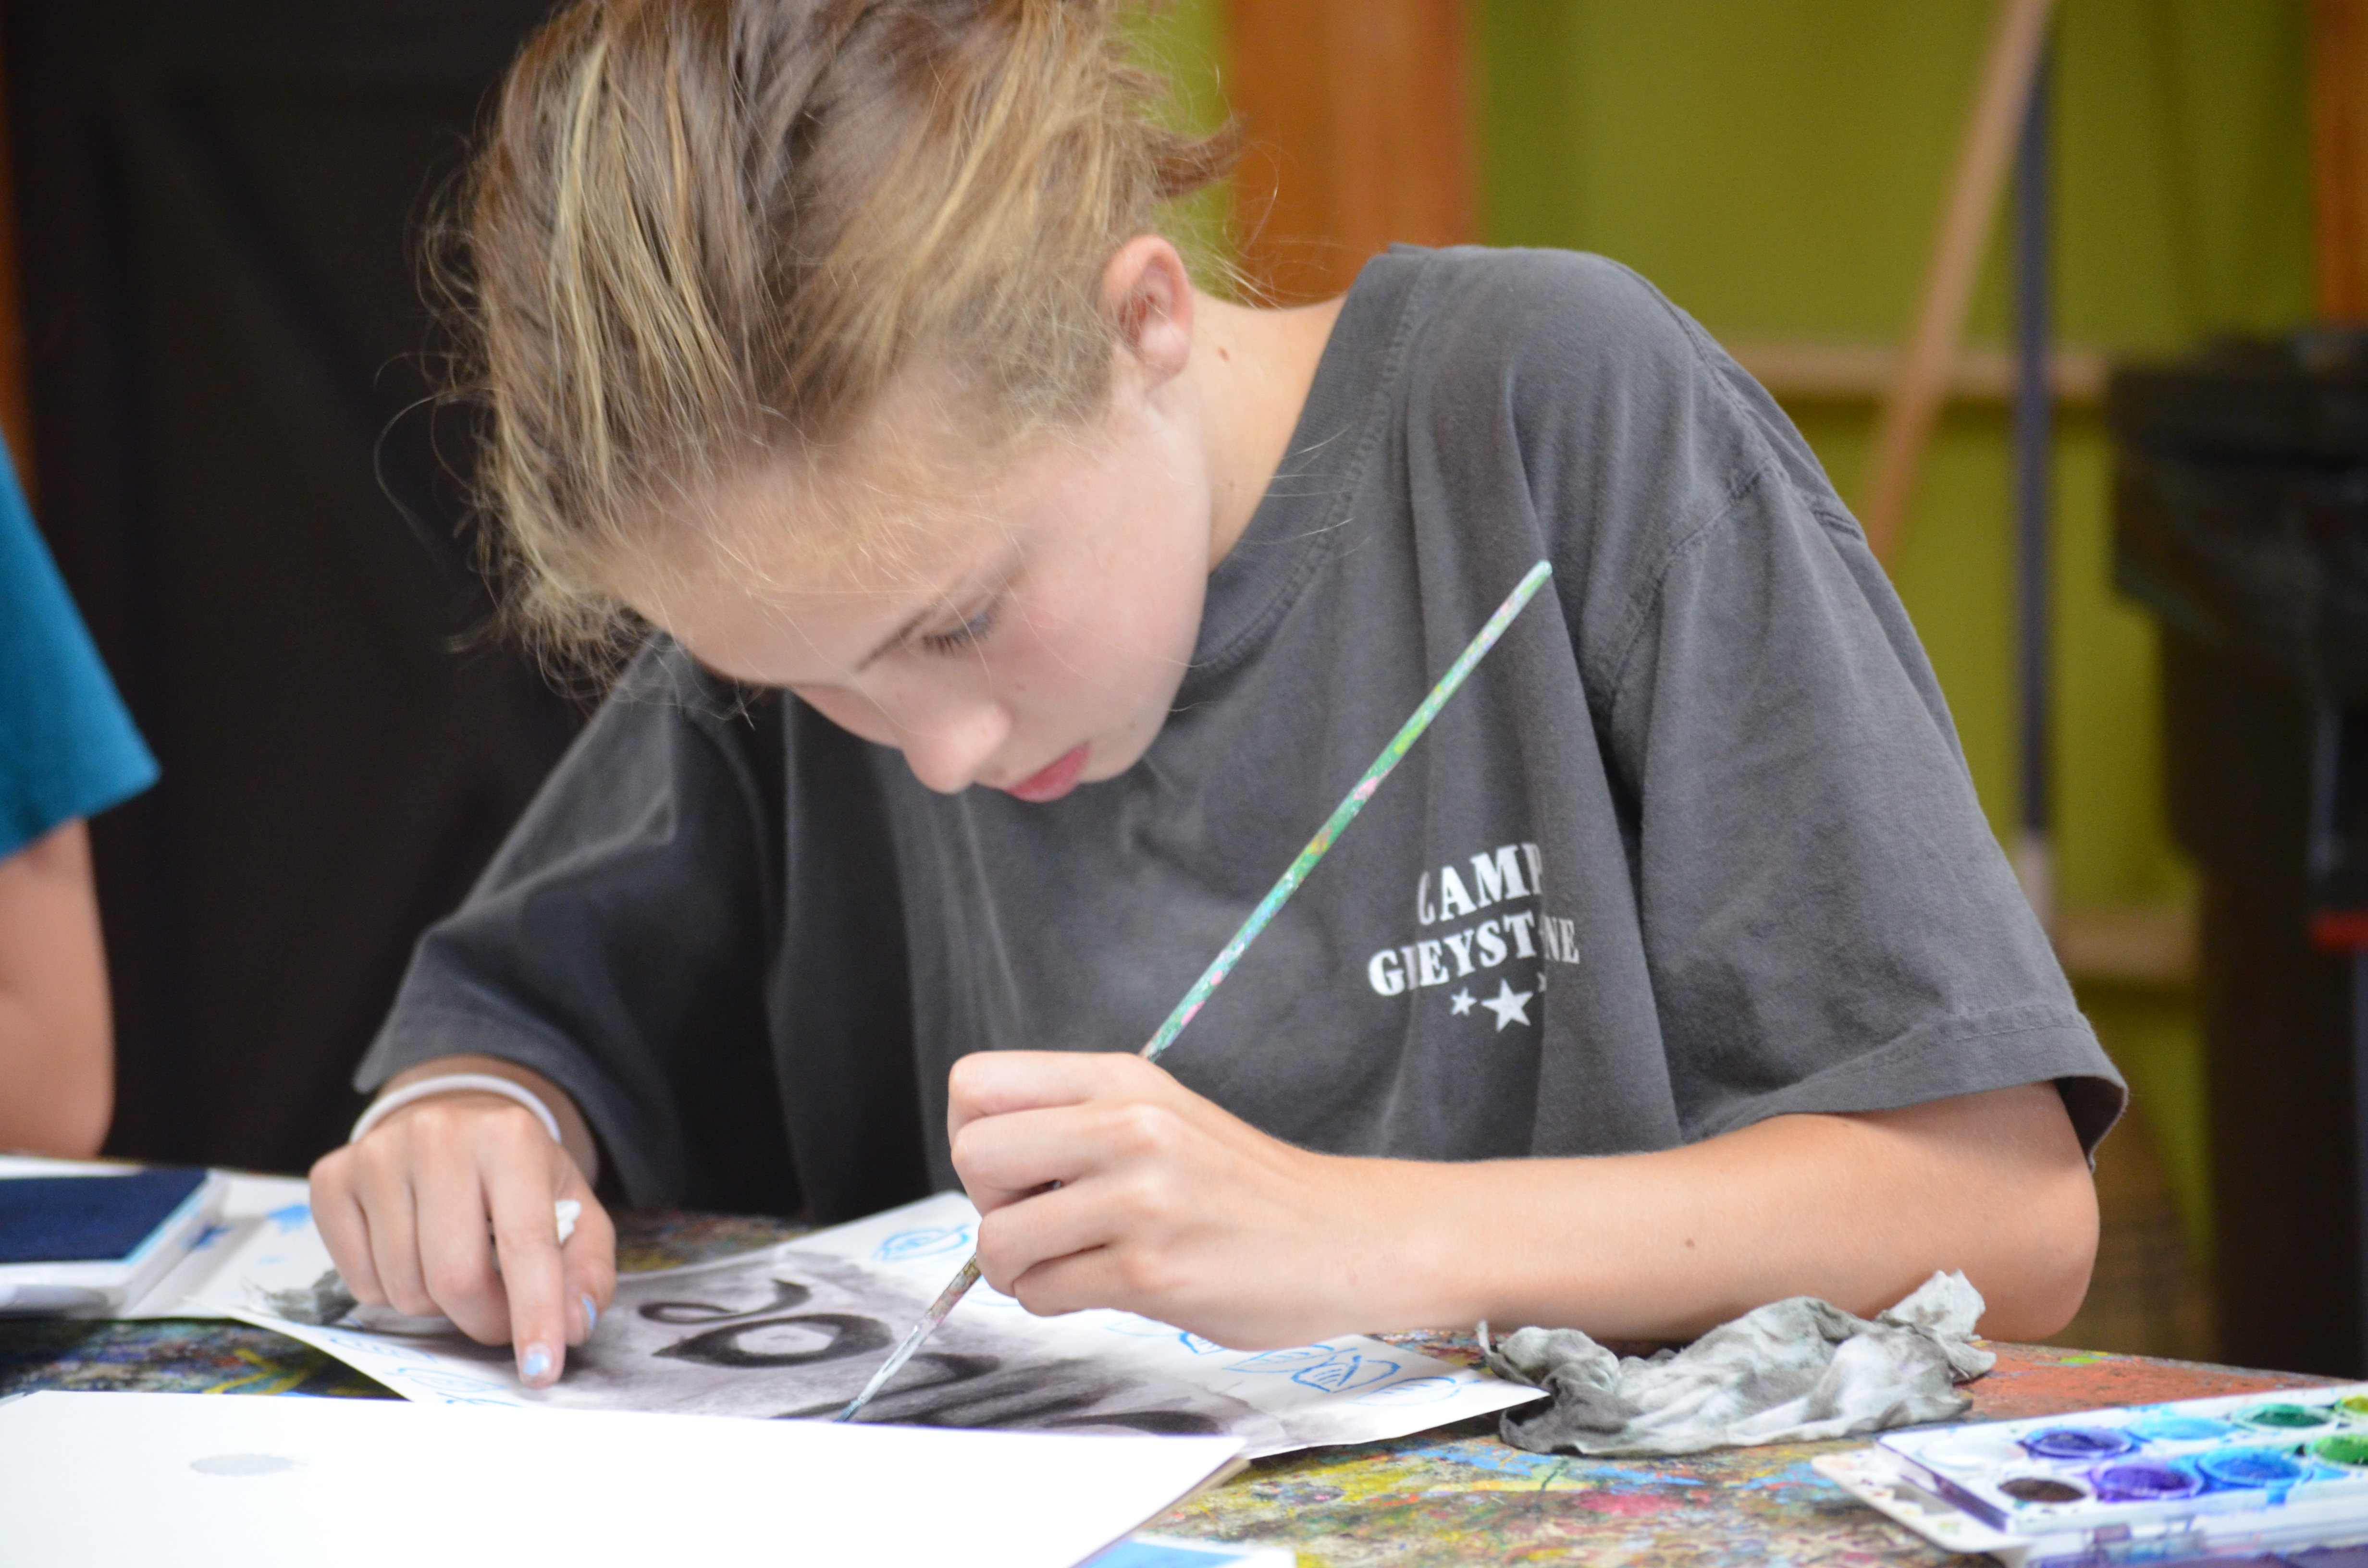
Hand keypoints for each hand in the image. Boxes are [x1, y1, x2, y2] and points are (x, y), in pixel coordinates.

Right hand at [309, 1080, 614, 1387]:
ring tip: (457, 1266)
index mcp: (510, 1137)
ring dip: (437, 1306)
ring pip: (403, 1288)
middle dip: (483, 1319)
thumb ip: (586, 1270)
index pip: (525, 1245)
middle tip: (501, 1315)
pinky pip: (358, 1283)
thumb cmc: (519, 1177)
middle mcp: (438, 1134)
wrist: (454, 1122)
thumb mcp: (574, 1210)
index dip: (535, 1316)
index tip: (541, 1372)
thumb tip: (572, 1325)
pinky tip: (412, 1252)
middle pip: (454, 1278)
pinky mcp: (332, 1178)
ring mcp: (377, 1154)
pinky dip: (391, 1291)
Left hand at [946, 1051, 1405, 1349]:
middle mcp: (1128, 1125)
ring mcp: (1142, 1199)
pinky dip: (1053, 1301)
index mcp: (1120, 1078)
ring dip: (1018, 1268)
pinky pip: (1043, 1294)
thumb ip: (1077, 1119)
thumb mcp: (1160, 1113)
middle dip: (988, 1203)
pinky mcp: (1153, 1272)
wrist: (1343, 1237)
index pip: (975, 1082)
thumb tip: (981, 1161)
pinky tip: (1101, 1288)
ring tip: (1069, 1264)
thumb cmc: (1241, 1188)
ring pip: (998, 1239)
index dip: (974, 1132)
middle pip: (973, 1155)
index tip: (1019, 1167)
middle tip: (1041, 1219)